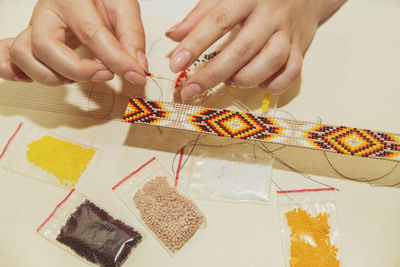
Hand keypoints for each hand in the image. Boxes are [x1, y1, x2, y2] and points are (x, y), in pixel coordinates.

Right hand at [0, 0, 146, 85]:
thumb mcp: (123, 6)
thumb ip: (132, 35)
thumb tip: (137, 67)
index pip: (91, 33)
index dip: (115, 59)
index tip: (135, 74)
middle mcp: (46, 13)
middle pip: (45, 47)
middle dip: (77, 70)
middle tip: (105, 74)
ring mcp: (33, 27)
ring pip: (24, 56)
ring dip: (52, 75)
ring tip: (78, 75)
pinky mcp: (29, 40)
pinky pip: (9, 59)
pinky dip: (22, 74)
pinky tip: (49, 76)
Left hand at [166, 0, 345, 99]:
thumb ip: (201, 15)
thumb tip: (174, 35)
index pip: (218, 21)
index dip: (195, 44)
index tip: (176, 64)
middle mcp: (269, 15)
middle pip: (242, 49)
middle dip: (212, 74)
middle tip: (190, 90)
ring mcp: (287, 33)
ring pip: (271, 61)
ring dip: (245, 78)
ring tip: (229, 81)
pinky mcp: (301, 48)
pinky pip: (292, 72)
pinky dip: (274, 84)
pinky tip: (259, 83)